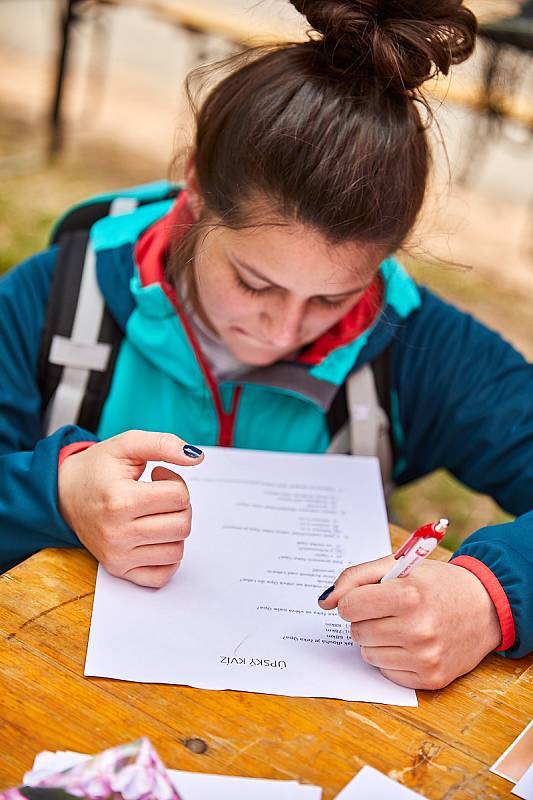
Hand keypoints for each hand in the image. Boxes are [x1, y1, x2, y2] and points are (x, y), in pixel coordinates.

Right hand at [58, 430, 203, 587]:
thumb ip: (164, 444)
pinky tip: (155, 537)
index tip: (158, 476)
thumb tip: (196, 457)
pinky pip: (162, 575)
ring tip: (155, 514)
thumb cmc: (97, 469)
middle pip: (182, 526)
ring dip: (174, 530)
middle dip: (179, 506)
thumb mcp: (128, 444)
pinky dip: (167, 557)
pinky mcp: (118, 569)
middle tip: (160, 496)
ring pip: (177, 551)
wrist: (63, 493)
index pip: (179, 496)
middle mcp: (117, 533)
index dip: (175, 481)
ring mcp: (117, 556)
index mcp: (120, 501)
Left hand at [318, 556, 501, 689]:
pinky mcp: (431, 679)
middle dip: (366, 619)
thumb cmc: (437, 583)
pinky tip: (411, 643)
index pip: (348, 607)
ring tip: (401, 625)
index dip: (355, 600)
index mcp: (408, 595)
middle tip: (389, 610)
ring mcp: (425, 657)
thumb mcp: (398, 566)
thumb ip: (356, 577)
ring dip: (377, 639)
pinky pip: (386, 672)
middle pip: (356, 631)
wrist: (485, 606)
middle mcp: (417, 629)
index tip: (369, 597)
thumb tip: (325, 601)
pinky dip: (392, 658)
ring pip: (367, 653)